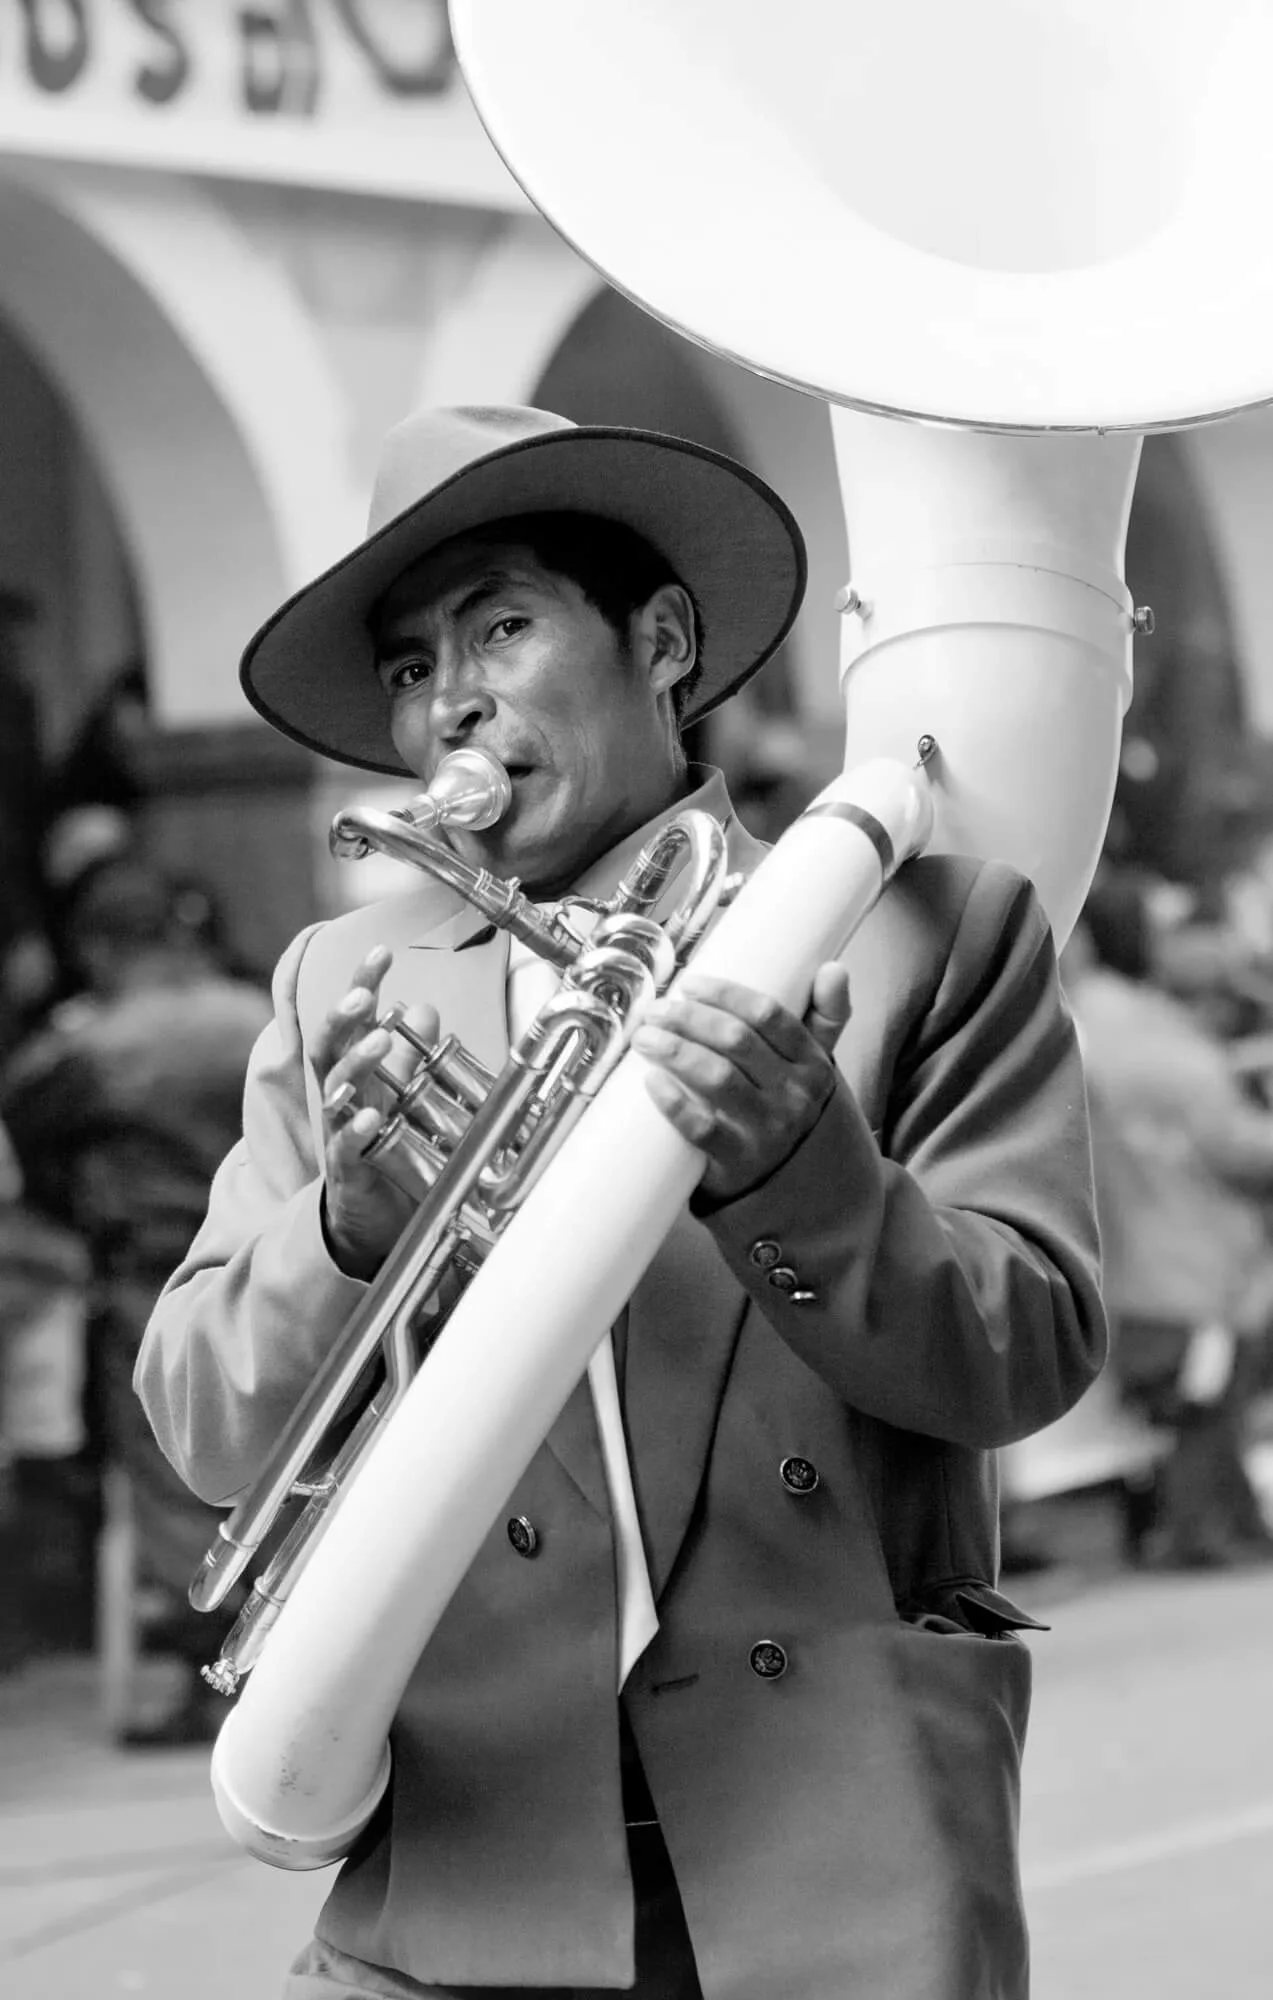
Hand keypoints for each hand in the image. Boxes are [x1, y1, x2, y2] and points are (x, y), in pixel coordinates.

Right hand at [311, 946, 438, 1279]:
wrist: (368, 1223)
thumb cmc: (383, 1152)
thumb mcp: (402, 1096)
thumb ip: (410, 1055)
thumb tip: (421, 1006)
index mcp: (357, 1074)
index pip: (354, 1021)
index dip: (362, 984)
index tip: (380, 951)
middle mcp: (344, 1098)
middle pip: (331, 1047)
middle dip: (344, 1016)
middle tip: (363, 992)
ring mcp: (341, 1133)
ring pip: (338, 1091)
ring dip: (357, 1063)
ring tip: (378, 1039)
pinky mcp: (348, 1171)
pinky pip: (348, 1147)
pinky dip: (359, 1129)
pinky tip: (374, 1114)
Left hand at [633, 963, 850, 1203]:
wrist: (822, 1199)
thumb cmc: (809, 1121)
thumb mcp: (825, 1072)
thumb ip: (827, 1019)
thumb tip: (834, 967)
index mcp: (814, 1066)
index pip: (769, 1015)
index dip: (724, 994)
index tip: (690, 983)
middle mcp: (794, 1097)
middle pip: (736, 1041)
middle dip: (689, 1018)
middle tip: (656, 1010)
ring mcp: (767, 1132)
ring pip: (716, 1078)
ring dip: (675, 1051)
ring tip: (645, 1038)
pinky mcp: (738, 1166)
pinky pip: (701, 1129)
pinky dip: (674, 1102)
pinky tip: (651, 1082)